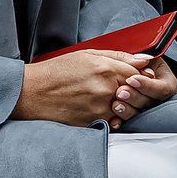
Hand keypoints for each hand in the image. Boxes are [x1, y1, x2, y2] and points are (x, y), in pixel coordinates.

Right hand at [14, 50, 142, 126]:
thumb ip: (118, 56)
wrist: (32, 93)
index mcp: (105, 69)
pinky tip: (97, 108)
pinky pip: (113, 121)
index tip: (135, 77)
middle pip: (135, 93)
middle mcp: (105, 90)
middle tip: (120, 88)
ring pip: (126, 109)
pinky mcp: (93, 123)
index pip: (139, 74)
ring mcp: (100, 109)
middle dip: (132, 91)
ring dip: (122, 105)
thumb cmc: (56, 72)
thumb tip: (143, 59)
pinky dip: (110, 116)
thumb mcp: (87, 54)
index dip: (140, 76)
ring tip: (105, 97)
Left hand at [109, 55, 176, 124]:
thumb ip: (138, 58)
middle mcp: (158, 99)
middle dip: (135, 98)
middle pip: (151, 104)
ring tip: (116, 105)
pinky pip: (129, 124)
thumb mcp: (139, 54)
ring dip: (128, 111)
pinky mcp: (134, 118)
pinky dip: (121, 123)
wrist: (122, 68)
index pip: (162, 89)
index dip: (148, 86)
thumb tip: (143, 60)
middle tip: (121, 92)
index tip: (132, 79)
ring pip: (141, 116)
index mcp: (165, 82)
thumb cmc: (134, 61)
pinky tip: (114, 121)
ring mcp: (147, 110)